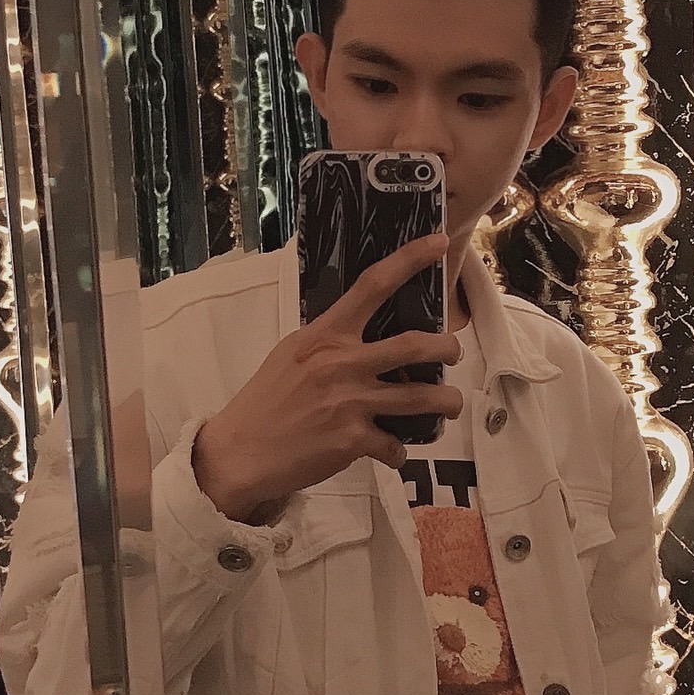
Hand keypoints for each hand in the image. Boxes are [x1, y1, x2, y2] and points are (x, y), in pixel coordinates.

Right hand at [192, 232, 460, 522]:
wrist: (240, 451)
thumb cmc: (266, 401)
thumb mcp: (292, 354)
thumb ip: (329, 342)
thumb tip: (364, 336)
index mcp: (325, 335)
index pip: (371, 286)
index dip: (409, 260)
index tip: (437, 243)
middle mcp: (342, 363)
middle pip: (416, 345)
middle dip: (448, 349)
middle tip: (453, 353)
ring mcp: (350, 402)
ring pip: (423, 398)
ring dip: (447, 403)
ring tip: (450, 405)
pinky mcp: (353, 440)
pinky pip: (396, 445)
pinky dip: (398, 451)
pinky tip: (391, 451)